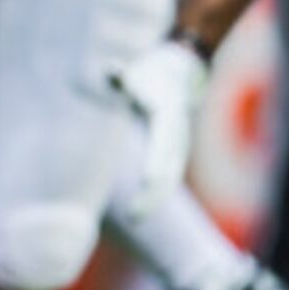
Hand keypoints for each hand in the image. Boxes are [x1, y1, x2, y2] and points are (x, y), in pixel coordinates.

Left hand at [105, 36, 205, 220]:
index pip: (163, 144)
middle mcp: (176, 134)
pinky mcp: (172, 153)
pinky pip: (166, 177)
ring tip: (135, 219)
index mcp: (166, 115)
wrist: (169, 73)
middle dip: (153, 194)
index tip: (148, 182)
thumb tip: (111, 70)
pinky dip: (155, 194)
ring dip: (154, 199)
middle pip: (168, 170)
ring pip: (169, 178)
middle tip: (133, 217)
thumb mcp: (133, 72)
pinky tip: (140, 211)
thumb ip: (121, 75)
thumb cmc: (141, 74)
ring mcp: (177, 145)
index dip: (156, 163)